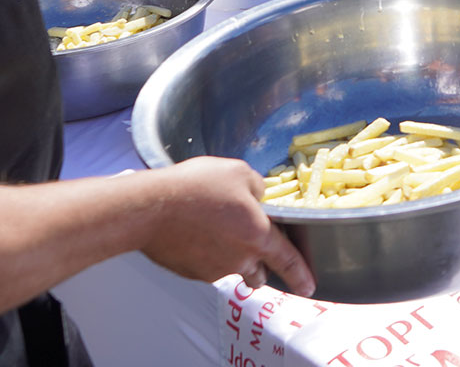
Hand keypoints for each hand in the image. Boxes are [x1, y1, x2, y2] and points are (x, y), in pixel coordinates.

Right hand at [139, 158, 314, 294]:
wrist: (151, 208)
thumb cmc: (196, 187)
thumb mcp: (238, 172)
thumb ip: (257, 187)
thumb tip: (257, 196)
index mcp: (258, 236)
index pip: (288, 261)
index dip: (301, 275)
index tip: (308, 287)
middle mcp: (239, 259)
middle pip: (259, 273)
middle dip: (260, 265)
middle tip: (250, 244)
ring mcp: (213, 269)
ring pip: (231, 269)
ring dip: (230, 257)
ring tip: (215, 230)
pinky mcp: (191, 272)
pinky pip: (206, 267)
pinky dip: (206, 254)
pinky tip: (195, 232)